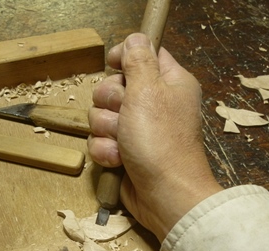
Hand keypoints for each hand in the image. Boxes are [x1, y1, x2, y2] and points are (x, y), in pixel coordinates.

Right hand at [88, 33, 222, 241]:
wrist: (164, 194)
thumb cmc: (160, 140)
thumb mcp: (148, 91)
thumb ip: (138, 60)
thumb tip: (135, 38)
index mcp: (168, 82)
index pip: (142, 54)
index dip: (124, 57)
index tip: (113, 64)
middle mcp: (153, 103)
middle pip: (114, 86)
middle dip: (111, 102)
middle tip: (124, 115)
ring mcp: (137, 128)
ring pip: (101, 115)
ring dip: (107, 130)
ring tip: (124, 143)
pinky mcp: (124, 150)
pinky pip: (100, 140)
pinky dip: (106, 150)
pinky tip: (119, 159)